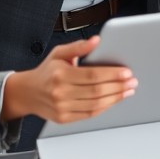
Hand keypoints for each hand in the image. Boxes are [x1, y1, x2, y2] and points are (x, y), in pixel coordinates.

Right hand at [0, 36, 135, 122]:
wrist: (27, 93)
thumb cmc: (46, 72)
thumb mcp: (59, 53)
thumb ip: (79, 46)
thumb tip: (97, 40)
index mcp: (60, 74)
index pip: (92, 75)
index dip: (112, 74)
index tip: (127, 72)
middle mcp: (60, 92)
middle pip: (96, 91)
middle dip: (118, 87)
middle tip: (132, 82)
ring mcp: (61, 108)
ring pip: (95, 104)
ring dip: (115, 98)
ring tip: (127, 91)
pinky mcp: (64, 118)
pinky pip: (89, 114)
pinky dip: (104, 107)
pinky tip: (114, 100)